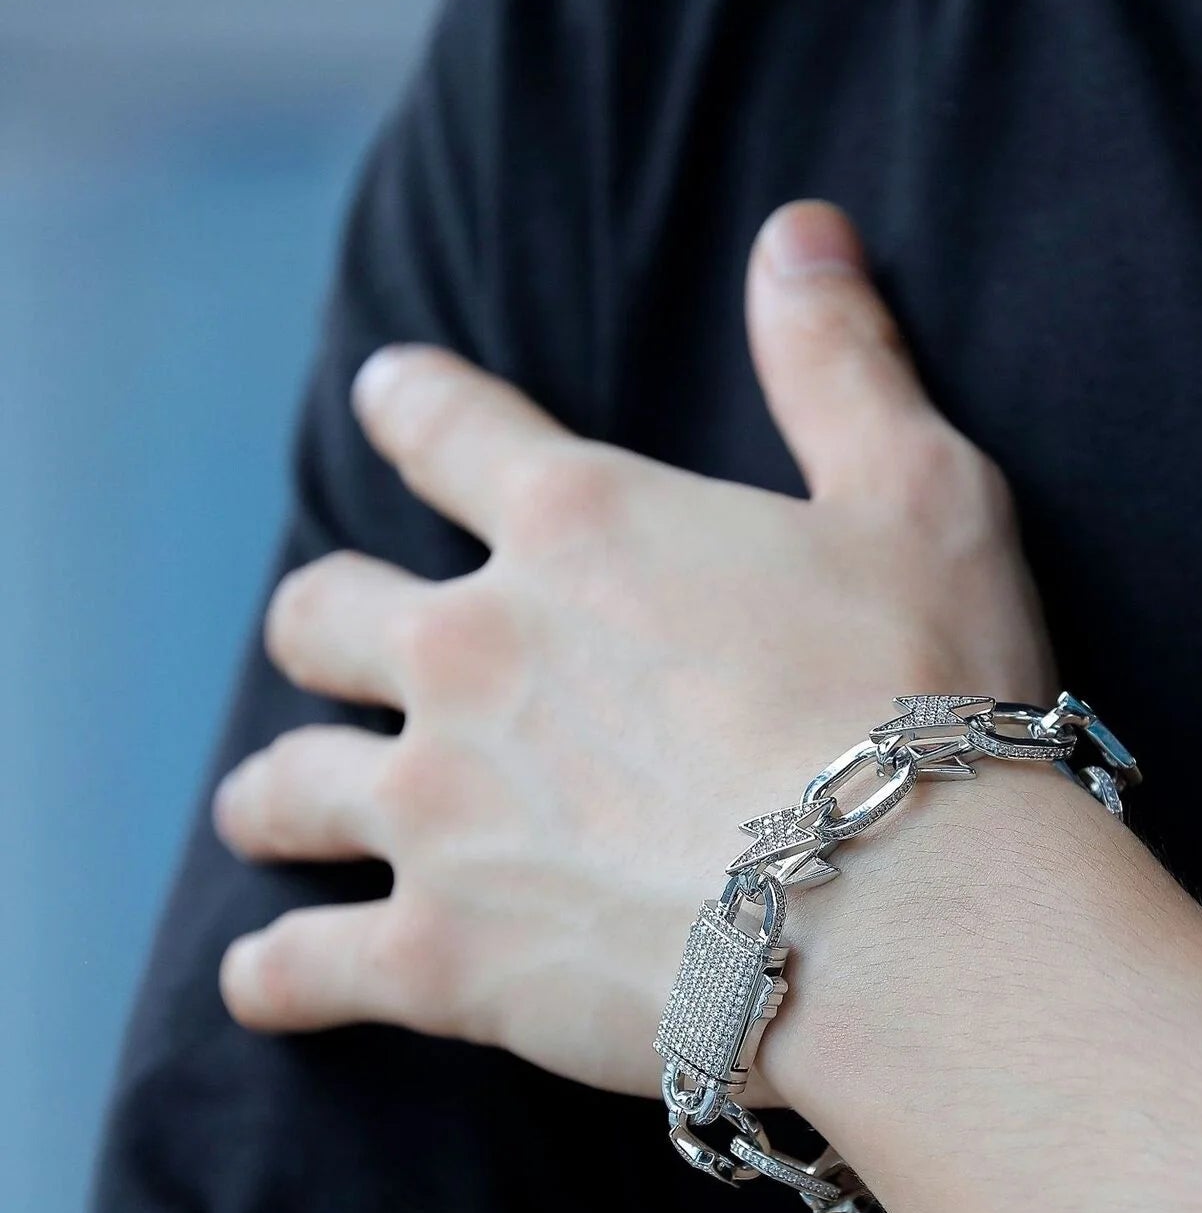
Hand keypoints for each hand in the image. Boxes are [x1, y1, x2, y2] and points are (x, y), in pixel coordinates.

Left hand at [213, 201, 1054, 1098]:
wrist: (901, 917)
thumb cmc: (922, 701)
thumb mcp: (920, 496)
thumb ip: (838, 363)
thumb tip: (801, 229)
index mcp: (574, 531)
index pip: (446, 427)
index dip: (412, 405)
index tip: (390, 401)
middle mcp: (470, 656)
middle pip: (323, 615)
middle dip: (326, 625)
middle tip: (343, 645)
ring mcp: (437, 811)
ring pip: (285, 788)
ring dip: (275, 796)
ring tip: (273, 813)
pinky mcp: (439, 959)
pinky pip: (302, 968)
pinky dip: (275, 977)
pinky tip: (268, 983)